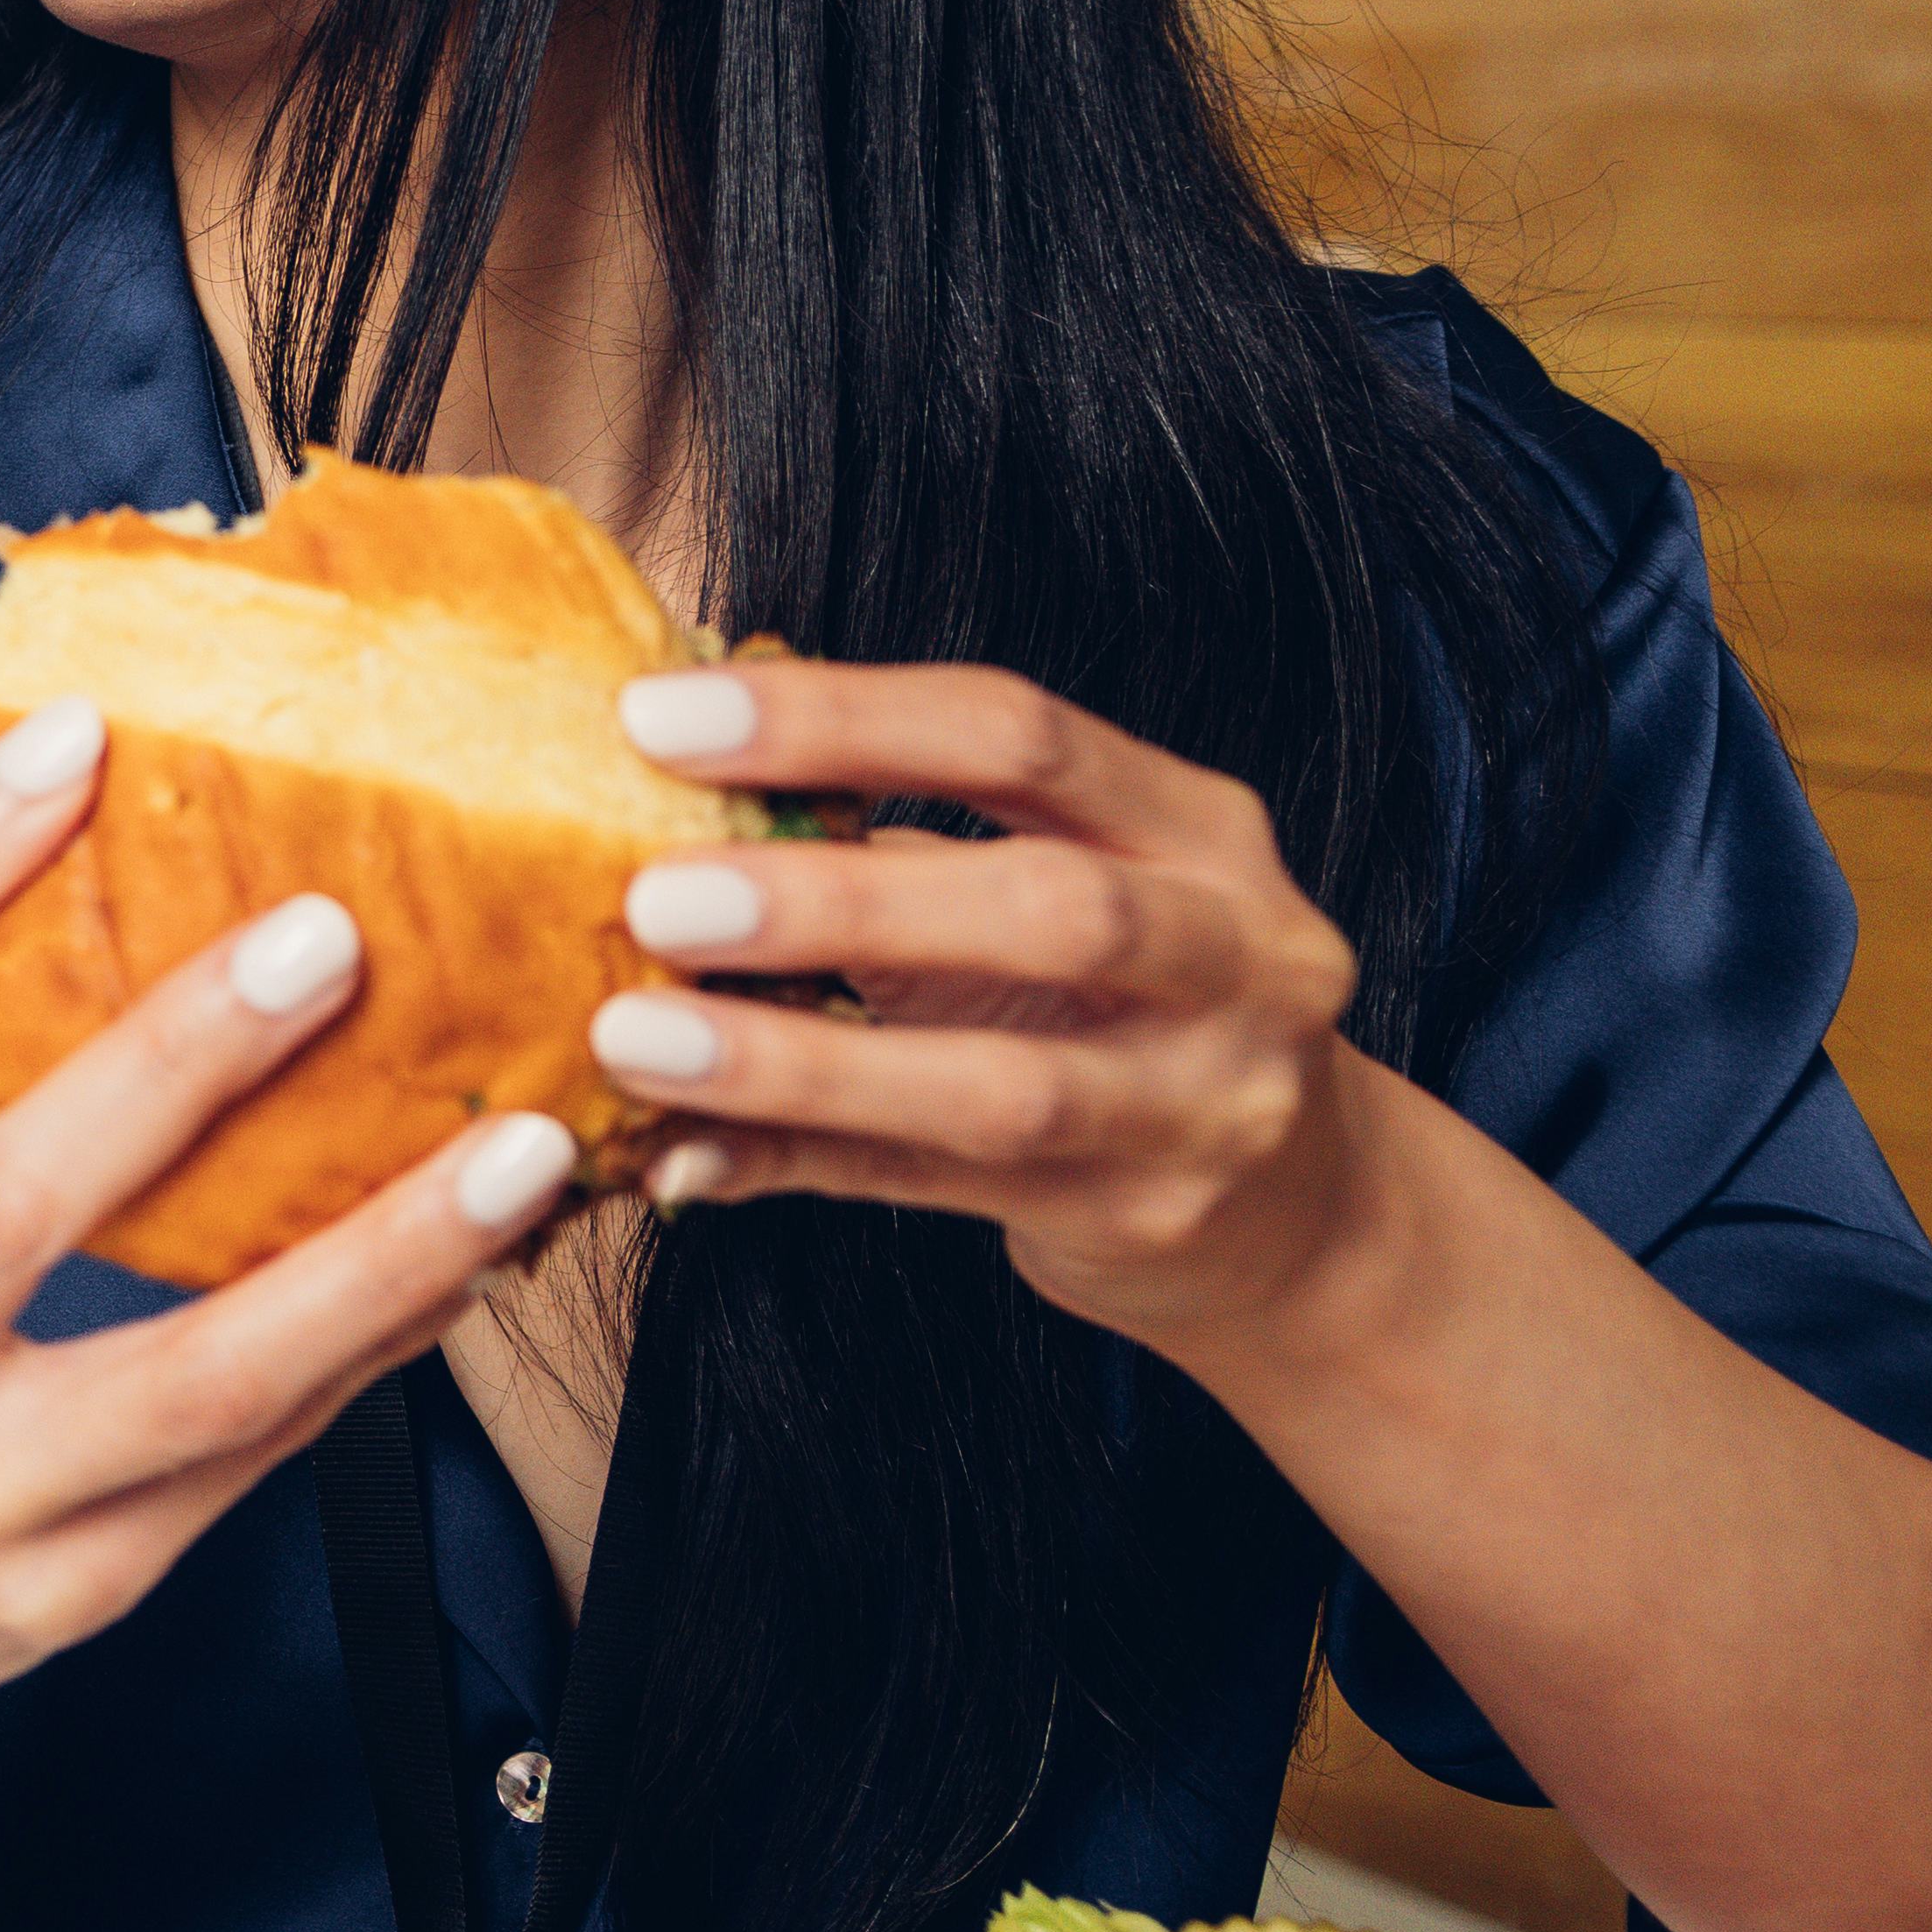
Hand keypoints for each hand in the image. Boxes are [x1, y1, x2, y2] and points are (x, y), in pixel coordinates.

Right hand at [0, 701, 578, 1788]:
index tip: (77, 738)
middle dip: (180, 1057)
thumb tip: (57, 888)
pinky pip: (246, 1464)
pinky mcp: (67, 1594)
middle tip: (333, 930)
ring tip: (515, 1152)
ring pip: (193, 1376)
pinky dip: (366, 1358)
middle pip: (16, 1200)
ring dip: (372, 1255)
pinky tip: (464, 1273)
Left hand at [591, 658, 1376, 1348]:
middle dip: (836, 899)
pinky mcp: (1141, 1216)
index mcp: (1197, 827)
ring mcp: (1205, 1103)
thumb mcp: (1058, 880)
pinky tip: (676, 1151)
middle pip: (1049, 905)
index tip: (656, 717)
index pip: (1016, 732)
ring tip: (635, 1038)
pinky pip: (935, 1189)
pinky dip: (792, 1162)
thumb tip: (633, 774)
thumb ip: (891, 831)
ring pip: (1001, 1085)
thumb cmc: (1116, 996)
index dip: (837, 714)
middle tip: (655, 897)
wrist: (1299, 1202)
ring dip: (796, 1062)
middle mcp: (1239, 954)